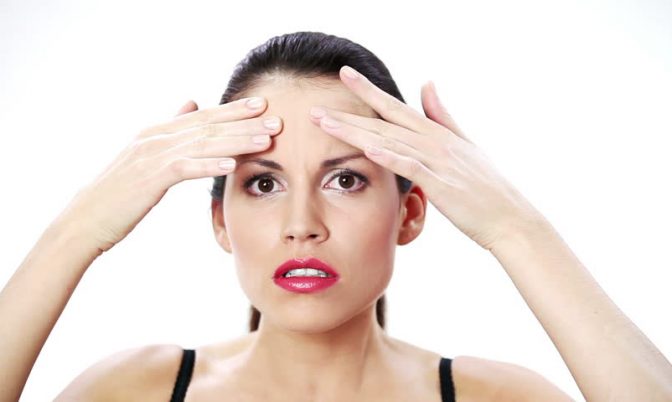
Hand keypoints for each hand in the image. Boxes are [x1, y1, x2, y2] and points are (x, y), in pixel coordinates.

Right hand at [57, 98, 281, 252]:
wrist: (86, 218)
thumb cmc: (120, 192)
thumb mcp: (147, 155)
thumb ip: (172, 130)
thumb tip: (192, 103)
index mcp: (159, 132)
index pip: (204, 116)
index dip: (235, 110)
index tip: (263, 104)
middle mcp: (157, 137)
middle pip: (209, 126)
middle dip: (246, 122)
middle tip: (278, 120)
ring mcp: (151, 156)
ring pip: (203, 144)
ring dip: (237, 141)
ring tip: (266, 140)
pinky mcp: (149, 178)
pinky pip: (185, 168)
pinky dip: (209, 165)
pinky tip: (233, 165)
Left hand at [309, 66, 542, 250]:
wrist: (510, 216)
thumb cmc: (485, 185)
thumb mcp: (464, 143)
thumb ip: (442, 115)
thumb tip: (427, 84)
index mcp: (436, 133)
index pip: (395, 108)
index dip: (368, 91)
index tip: (345, 75)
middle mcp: (435, 142)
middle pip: (384, 124)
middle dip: (348, 115)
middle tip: (315, 108)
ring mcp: (439, 161)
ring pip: (390, 142)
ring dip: (357, 133)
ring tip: (326, 124)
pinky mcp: (442, 184)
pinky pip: (412, 167)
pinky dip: (391, 157)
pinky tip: (368, 150)